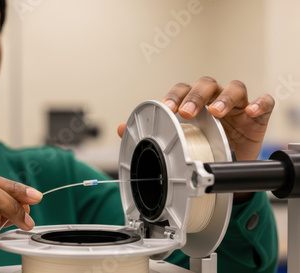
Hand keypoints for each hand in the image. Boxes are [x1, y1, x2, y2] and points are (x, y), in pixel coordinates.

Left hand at [118, 76, 274, 160]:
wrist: (229, 164)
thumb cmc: (204, 144)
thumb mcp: (180, 140)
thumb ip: (152, 132)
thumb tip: (121, 128)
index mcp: (193, 102)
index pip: (182, 90)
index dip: (174, 96)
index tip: (166, 108)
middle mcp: (214, 98)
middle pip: (206, 84)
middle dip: (195, 96)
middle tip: (186, 112)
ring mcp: (237, 105)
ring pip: (233, 88)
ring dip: (224, 98)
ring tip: (216, 113)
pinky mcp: (258, 115)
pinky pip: (264, 102)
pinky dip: (259, 104)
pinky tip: (250, 113)